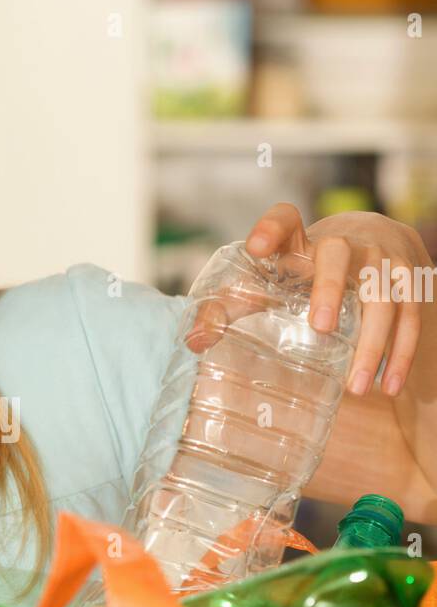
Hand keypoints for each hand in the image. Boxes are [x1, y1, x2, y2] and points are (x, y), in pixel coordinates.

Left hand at [245, 203, 431, 397]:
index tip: (255, 247)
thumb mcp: (267, 283)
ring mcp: (381, 260)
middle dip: (332, 287)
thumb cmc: (304, 272)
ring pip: (383, 295)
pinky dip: (402, 353)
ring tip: (357, 387)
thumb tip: (194, 340)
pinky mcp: (410, 280)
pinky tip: (389, 386)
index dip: (270, 228)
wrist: (372, 244)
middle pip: (339, 254)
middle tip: (322, 327)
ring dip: (373, 342)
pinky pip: (412, 316)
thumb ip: (228, 307)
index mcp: (300, 241)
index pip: (284, 219)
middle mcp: (344, 243)